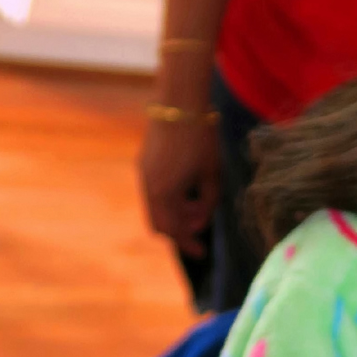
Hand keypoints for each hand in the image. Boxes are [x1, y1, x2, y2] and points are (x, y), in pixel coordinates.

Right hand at [138, 117, 219, 256]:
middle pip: (159, 224)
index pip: (174, 230)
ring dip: (175, 213)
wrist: (178, 102)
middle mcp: (149, 186)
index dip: (188, 244)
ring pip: (155, 208)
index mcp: (165, 192)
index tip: (201, 253)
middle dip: (180, 230)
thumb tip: (201, 219)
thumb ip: (208, 202)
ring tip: (198, 202)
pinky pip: (154, 193)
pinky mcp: (144, 164)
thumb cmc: (200, 139)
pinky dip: (169, 200)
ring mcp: (143, 174)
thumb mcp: (212, 175)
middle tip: (200, 227)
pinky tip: (187, 189)